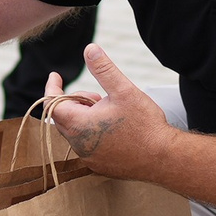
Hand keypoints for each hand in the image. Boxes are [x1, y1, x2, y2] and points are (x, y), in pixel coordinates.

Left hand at [42, 46, 168, 176]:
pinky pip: (87, 145)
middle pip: (62, 117)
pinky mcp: (100, 166)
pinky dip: (92, 132)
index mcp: (79, 125)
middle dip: (75, 101)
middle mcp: (79, 145)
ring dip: (84, 117)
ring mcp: (89, 158)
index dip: (52, 87)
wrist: (164, 158)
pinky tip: (113, 128)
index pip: (51, 104)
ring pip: (75, 131)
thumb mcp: (123, 90)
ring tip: (109, 111)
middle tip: (97, 95)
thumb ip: (103, 69)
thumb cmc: (145, 125)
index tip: (56, 75)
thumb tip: (89, 49)